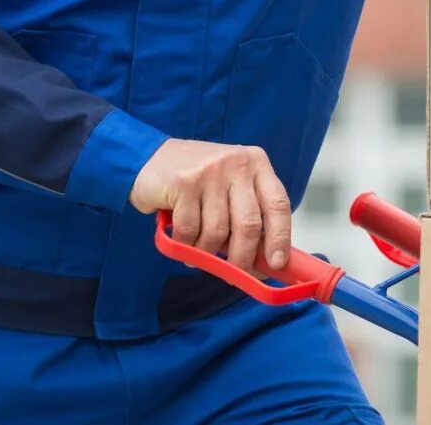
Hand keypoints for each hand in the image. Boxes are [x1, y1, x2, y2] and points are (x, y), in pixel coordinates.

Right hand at [130, 138, 290, 272]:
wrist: (150, 157)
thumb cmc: (199, 179)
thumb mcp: (231, 186)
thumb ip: (249, 215)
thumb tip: (266, 263)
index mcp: (256, 163)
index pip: (277, 204)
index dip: (280, 238)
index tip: (277, 265)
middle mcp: (236, 163)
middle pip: (249, 225)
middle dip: (242, 258)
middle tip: (232, 273)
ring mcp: (210, 171)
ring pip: (217, 233)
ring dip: (207, 251)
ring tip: (199, 248)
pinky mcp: (183, 182)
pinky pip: (190, 231)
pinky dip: (186, 245)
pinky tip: (181, 239)